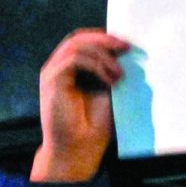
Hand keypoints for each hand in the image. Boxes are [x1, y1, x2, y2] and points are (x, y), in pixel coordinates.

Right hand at [33, 29, 128, 181]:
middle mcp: (59, 68)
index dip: (104, 38)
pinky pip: (74, 60)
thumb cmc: (95, 126)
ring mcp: (53, 73)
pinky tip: (110, 80)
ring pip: (76, 46)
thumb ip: (113, 75)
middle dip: (104, 39)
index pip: (84, 42)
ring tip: (120, 73)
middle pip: (78, 39)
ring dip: (103, 55)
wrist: (79, 148)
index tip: (127, 44)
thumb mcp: (110, 94)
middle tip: (126, 46)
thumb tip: (132, 60)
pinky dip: (96, 66)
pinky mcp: (52, 80)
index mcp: (72, 70)